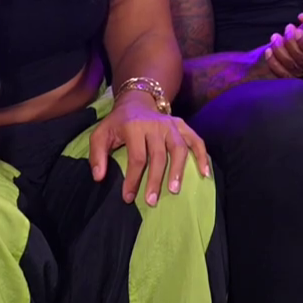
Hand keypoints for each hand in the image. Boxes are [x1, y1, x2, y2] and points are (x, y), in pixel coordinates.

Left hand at [90, 91, 210, 205]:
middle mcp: (155, 125)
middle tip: (152, 201)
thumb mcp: (100, 135)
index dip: (133, 179)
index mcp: (134, 127)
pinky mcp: (182, 125)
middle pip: (158, 155)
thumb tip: (99, 177)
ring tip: (175, 190)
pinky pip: (196, 140)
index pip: (137, 157)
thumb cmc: (118, 123)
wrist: (137, 100)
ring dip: (178, 170)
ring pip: (178, 148)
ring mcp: (171, 125)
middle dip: (155, 180)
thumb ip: (97, 155)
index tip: (129, 197)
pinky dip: (202, 156)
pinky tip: (205, 173)